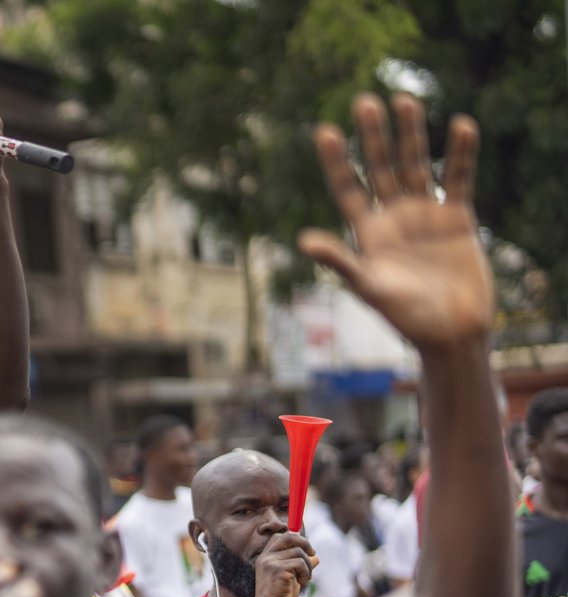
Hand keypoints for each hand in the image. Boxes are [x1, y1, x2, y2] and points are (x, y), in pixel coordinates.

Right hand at [246, 533, 317, 596]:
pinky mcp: (278, 570)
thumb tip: (316, 556)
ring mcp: (271, 562)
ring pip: (299, 552)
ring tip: (304, 578)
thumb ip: (300, 565)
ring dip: (308, 566)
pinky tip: (302, 582)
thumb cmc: (279, 595)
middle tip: (313, 554)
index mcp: (266, 557)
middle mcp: (266, 556)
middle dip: (305, 543)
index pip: (280, 536)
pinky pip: (300, 563)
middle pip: (289, 537)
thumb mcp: (291, 577)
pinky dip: (306, 573)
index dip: (295, 538)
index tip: (307, 549)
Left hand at [299, 93, 492, 350]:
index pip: (346, 188)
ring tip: (404, 99)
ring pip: (416, 165)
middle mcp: (392, 217)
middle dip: (372, 136)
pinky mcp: (458, 219)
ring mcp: (425, 215)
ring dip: (411, 134)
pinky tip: (460, 126)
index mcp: (366, 232)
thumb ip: (339, 261)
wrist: (450, 332)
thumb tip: (303, 240)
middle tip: (364, 101)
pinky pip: (459, 180)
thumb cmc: (404, 316)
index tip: (322, 130)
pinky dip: (461, 155)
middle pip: (380, 167)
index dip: (335, 160)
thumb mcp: (367, 287)